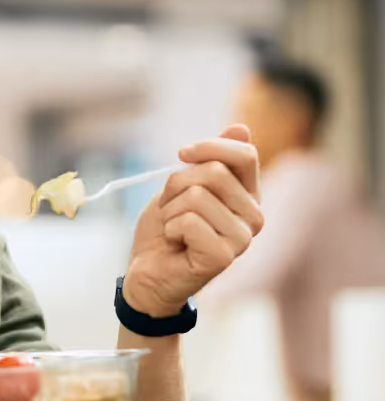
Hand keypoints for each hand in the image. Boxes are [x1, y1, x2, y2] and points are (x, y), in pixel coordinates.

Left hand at [125, 125, 264, 316]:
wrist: (146, 273)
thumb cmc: (164, 231)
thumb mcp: (182, 187)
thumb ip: (210, 161)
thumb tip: (241, 127)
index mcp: (247, 196)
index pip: (244, 154)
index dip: (209, 146)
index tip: (182, 154)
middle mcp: (254, 217)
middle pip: (214, 172)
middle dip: (176, 185)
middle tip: (170, 209)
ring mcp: (242, 239)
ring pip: (197, 195)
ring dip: (170, 210)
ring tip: (172, 229)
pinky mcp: (223, 256)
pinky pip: (188, 221)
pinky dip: (169, 228)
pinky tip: (174, 244)